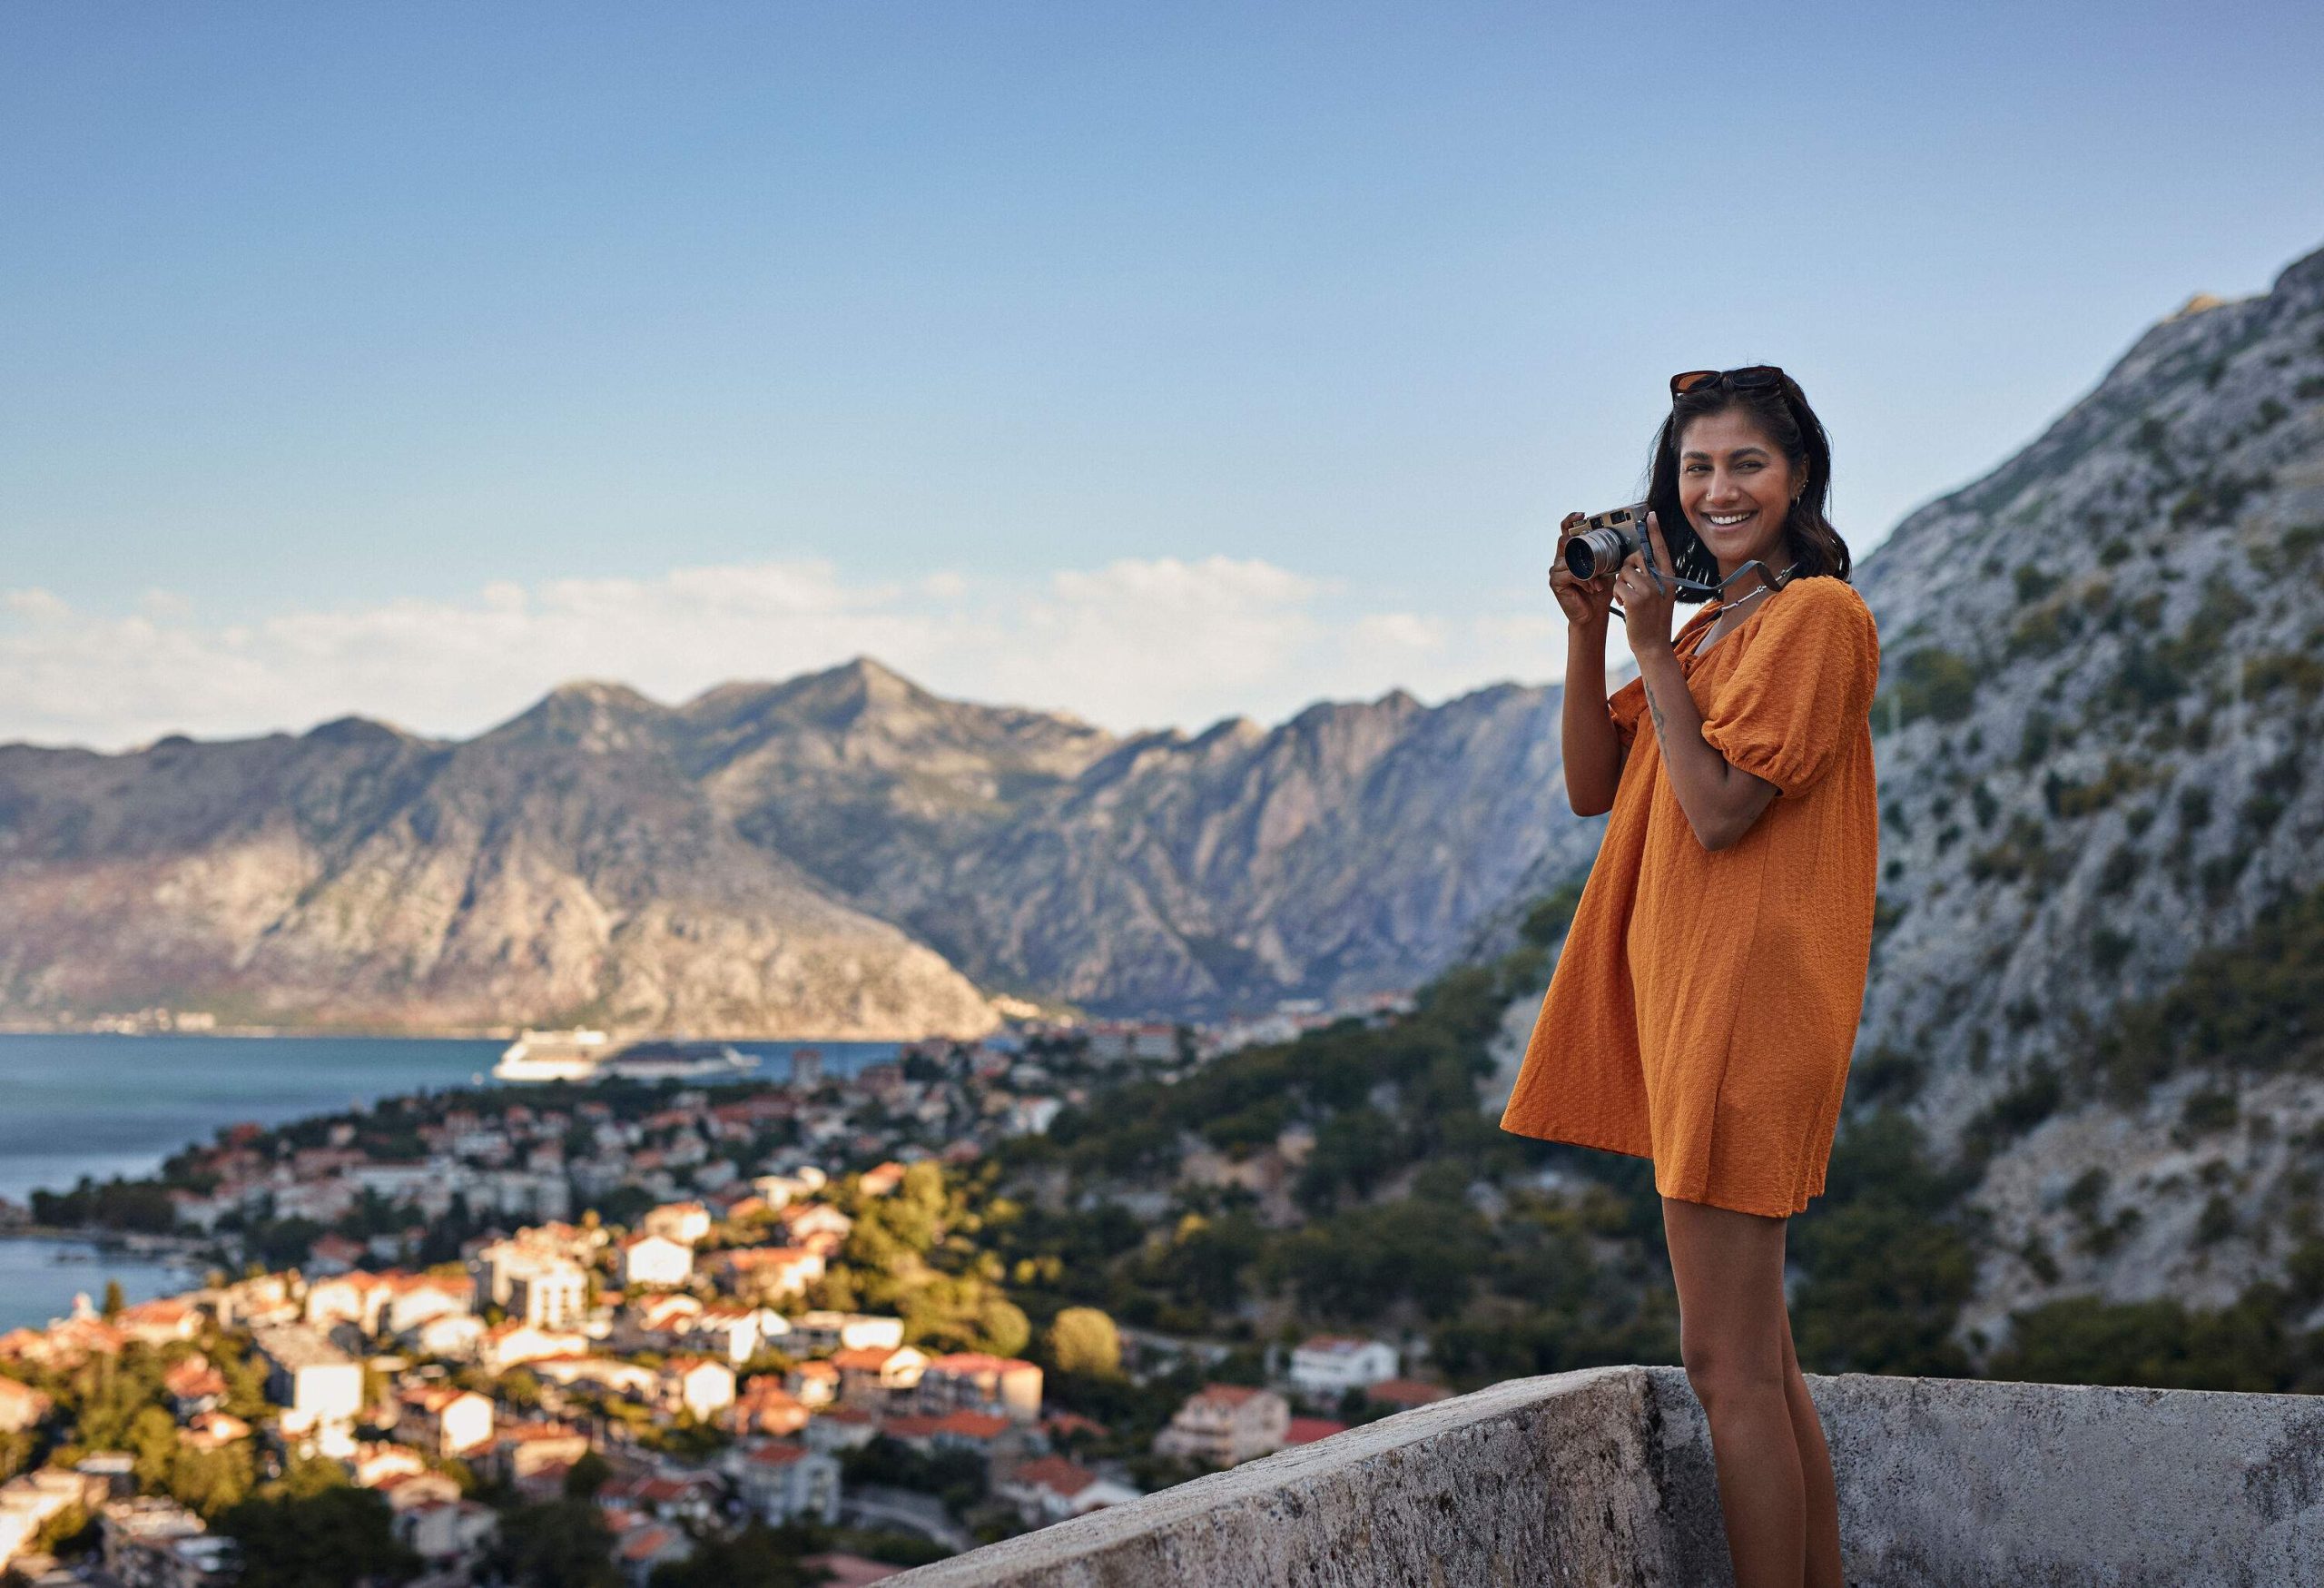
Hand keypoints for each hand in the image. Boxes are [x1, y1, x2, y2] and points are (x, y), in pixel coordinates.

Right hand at [1549, 512, 1616, 629]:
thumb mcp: (1607, 567)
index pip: (1567, 530)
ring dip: (1588, 570)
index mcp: (1572, 551)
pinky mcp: (1556, 582)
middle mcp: (1561, 558)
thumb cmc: (1600, 590)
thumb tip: (1623, 539)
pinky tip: (1591, 588)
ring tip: (1598, 582)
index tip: (1582, 515)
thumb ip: (1607, 553)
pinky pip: (1569, 573)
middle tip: (1594, 552)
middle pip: (1564, 541)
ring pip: (1570, 559)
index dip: (1571, 520)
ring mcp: (1556, 570)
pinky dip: (1583, 580)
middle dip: (1580, 544)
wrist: (1593, 614)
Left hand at [1616, 511, 1677, 656]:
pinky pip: (1618, 585)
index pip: (1661, 549)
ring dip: (1621, 584)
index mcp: (1669, 578)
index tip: (1650, 515)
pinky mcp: (1636, 599)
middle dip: (1627, 566)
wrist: (1653, 645)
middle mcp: (1662, 581)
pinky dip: (1618, 595)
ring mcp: (1649, 589)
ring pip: (1624, 571)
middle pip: (1637, 557)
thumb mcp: (1659, 596)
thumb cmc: (1652, 621)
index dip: (1655, 531)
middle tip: (1629, 583)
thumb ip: (1653, 578)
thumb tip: (1636, 562)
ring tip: (1629, 599)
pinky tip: (1626, 606)